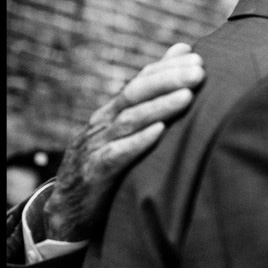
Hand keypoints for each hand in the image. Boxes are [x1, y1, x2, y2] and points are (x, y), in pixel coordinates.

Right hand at [43, 43, 204, 240]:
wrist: (69, 210)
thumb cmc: (108, 165)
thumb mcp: (126, 133)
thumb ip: (150, 101)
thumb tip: (180, 57)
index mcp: (113, 111)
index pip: (140, 81)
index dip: (167, 68)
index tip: (198, 58)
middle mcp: (103, 123)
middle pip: (135, 94)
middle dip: (168, 80)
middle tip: (199, 72)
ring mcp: (96, 146)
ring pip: (129, 121)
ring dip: (159, 107)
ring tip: (187, 96)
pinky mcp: (94, 172)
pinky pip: (116, 155)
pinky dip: (137, 142)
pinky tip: (159, 132)